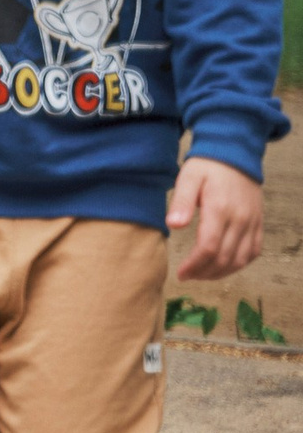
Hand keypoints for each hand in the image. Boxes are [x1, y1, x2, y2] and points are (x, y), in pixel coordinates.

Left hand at [168, 156, 263, 280]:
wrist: (235, 156)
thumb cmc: (207, 167)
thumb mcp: (188, 178)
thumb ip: (181, 201)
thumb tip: (174, 225)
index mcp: (219, 209)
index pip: (208, 247)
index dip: (194, 265)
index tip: (181, 273)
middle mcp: (240, 219)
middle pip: (224, 258)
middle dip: (204, 273)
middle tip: (188, 276)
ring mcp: (252, 223)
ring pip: (241, 259)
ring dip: (221, 272)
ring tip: (202, 275)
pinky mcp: (258, 224)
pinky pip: (254, 251)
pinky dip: (239, 264)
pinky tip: (223, 266)